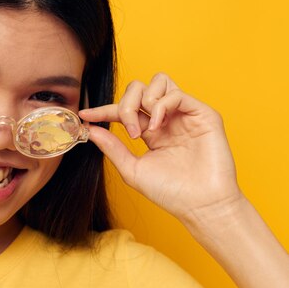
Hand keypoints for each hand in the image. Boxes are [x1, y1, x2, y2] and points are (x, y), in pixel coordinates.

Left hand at [79, 73, 242, 222]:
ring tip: (146, 129)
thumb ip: (112, 148)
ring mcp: (185, 115)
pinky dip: (160, 105)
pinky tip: (157, 127)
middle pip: (140, 89)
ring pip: (159, 81)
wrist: (200, 206)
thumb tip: (90, 130)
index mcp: (151, 131)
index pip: (125, 110)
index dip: (103, 110)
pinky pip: (176, 94)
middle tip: (129, 131)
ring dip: (144, 100)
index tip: (85, 115)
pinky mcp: (203, 114)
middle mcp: (167, 119)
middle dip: (126, 104)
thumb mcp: (132, 169)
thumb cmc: (170, 192)